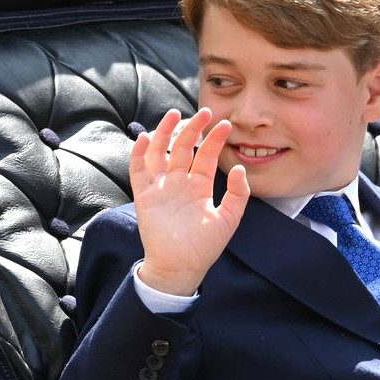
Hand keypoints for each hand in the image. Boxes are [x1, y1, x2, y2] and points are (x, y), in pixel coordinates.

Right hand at [129, 108, 249, 295]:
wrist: (181, 267)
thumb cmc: (205, 247)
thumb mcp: (228, 219)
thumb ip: (238, 195)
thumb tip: (240, 169)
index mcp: (200, 186)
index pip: (207, 156)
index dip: (215, 139)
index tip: (225, 124)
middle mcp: (180, 182)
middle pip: (184, 148)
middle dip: (193, 129)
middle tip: (204, 112)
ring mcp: (161, 187)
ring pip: (161, 152)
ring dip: (165, 133)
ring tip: (174, 115)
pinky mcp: (144, 195)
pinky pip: (139, 169)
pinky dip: (141, 153)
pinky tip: (148, 138)